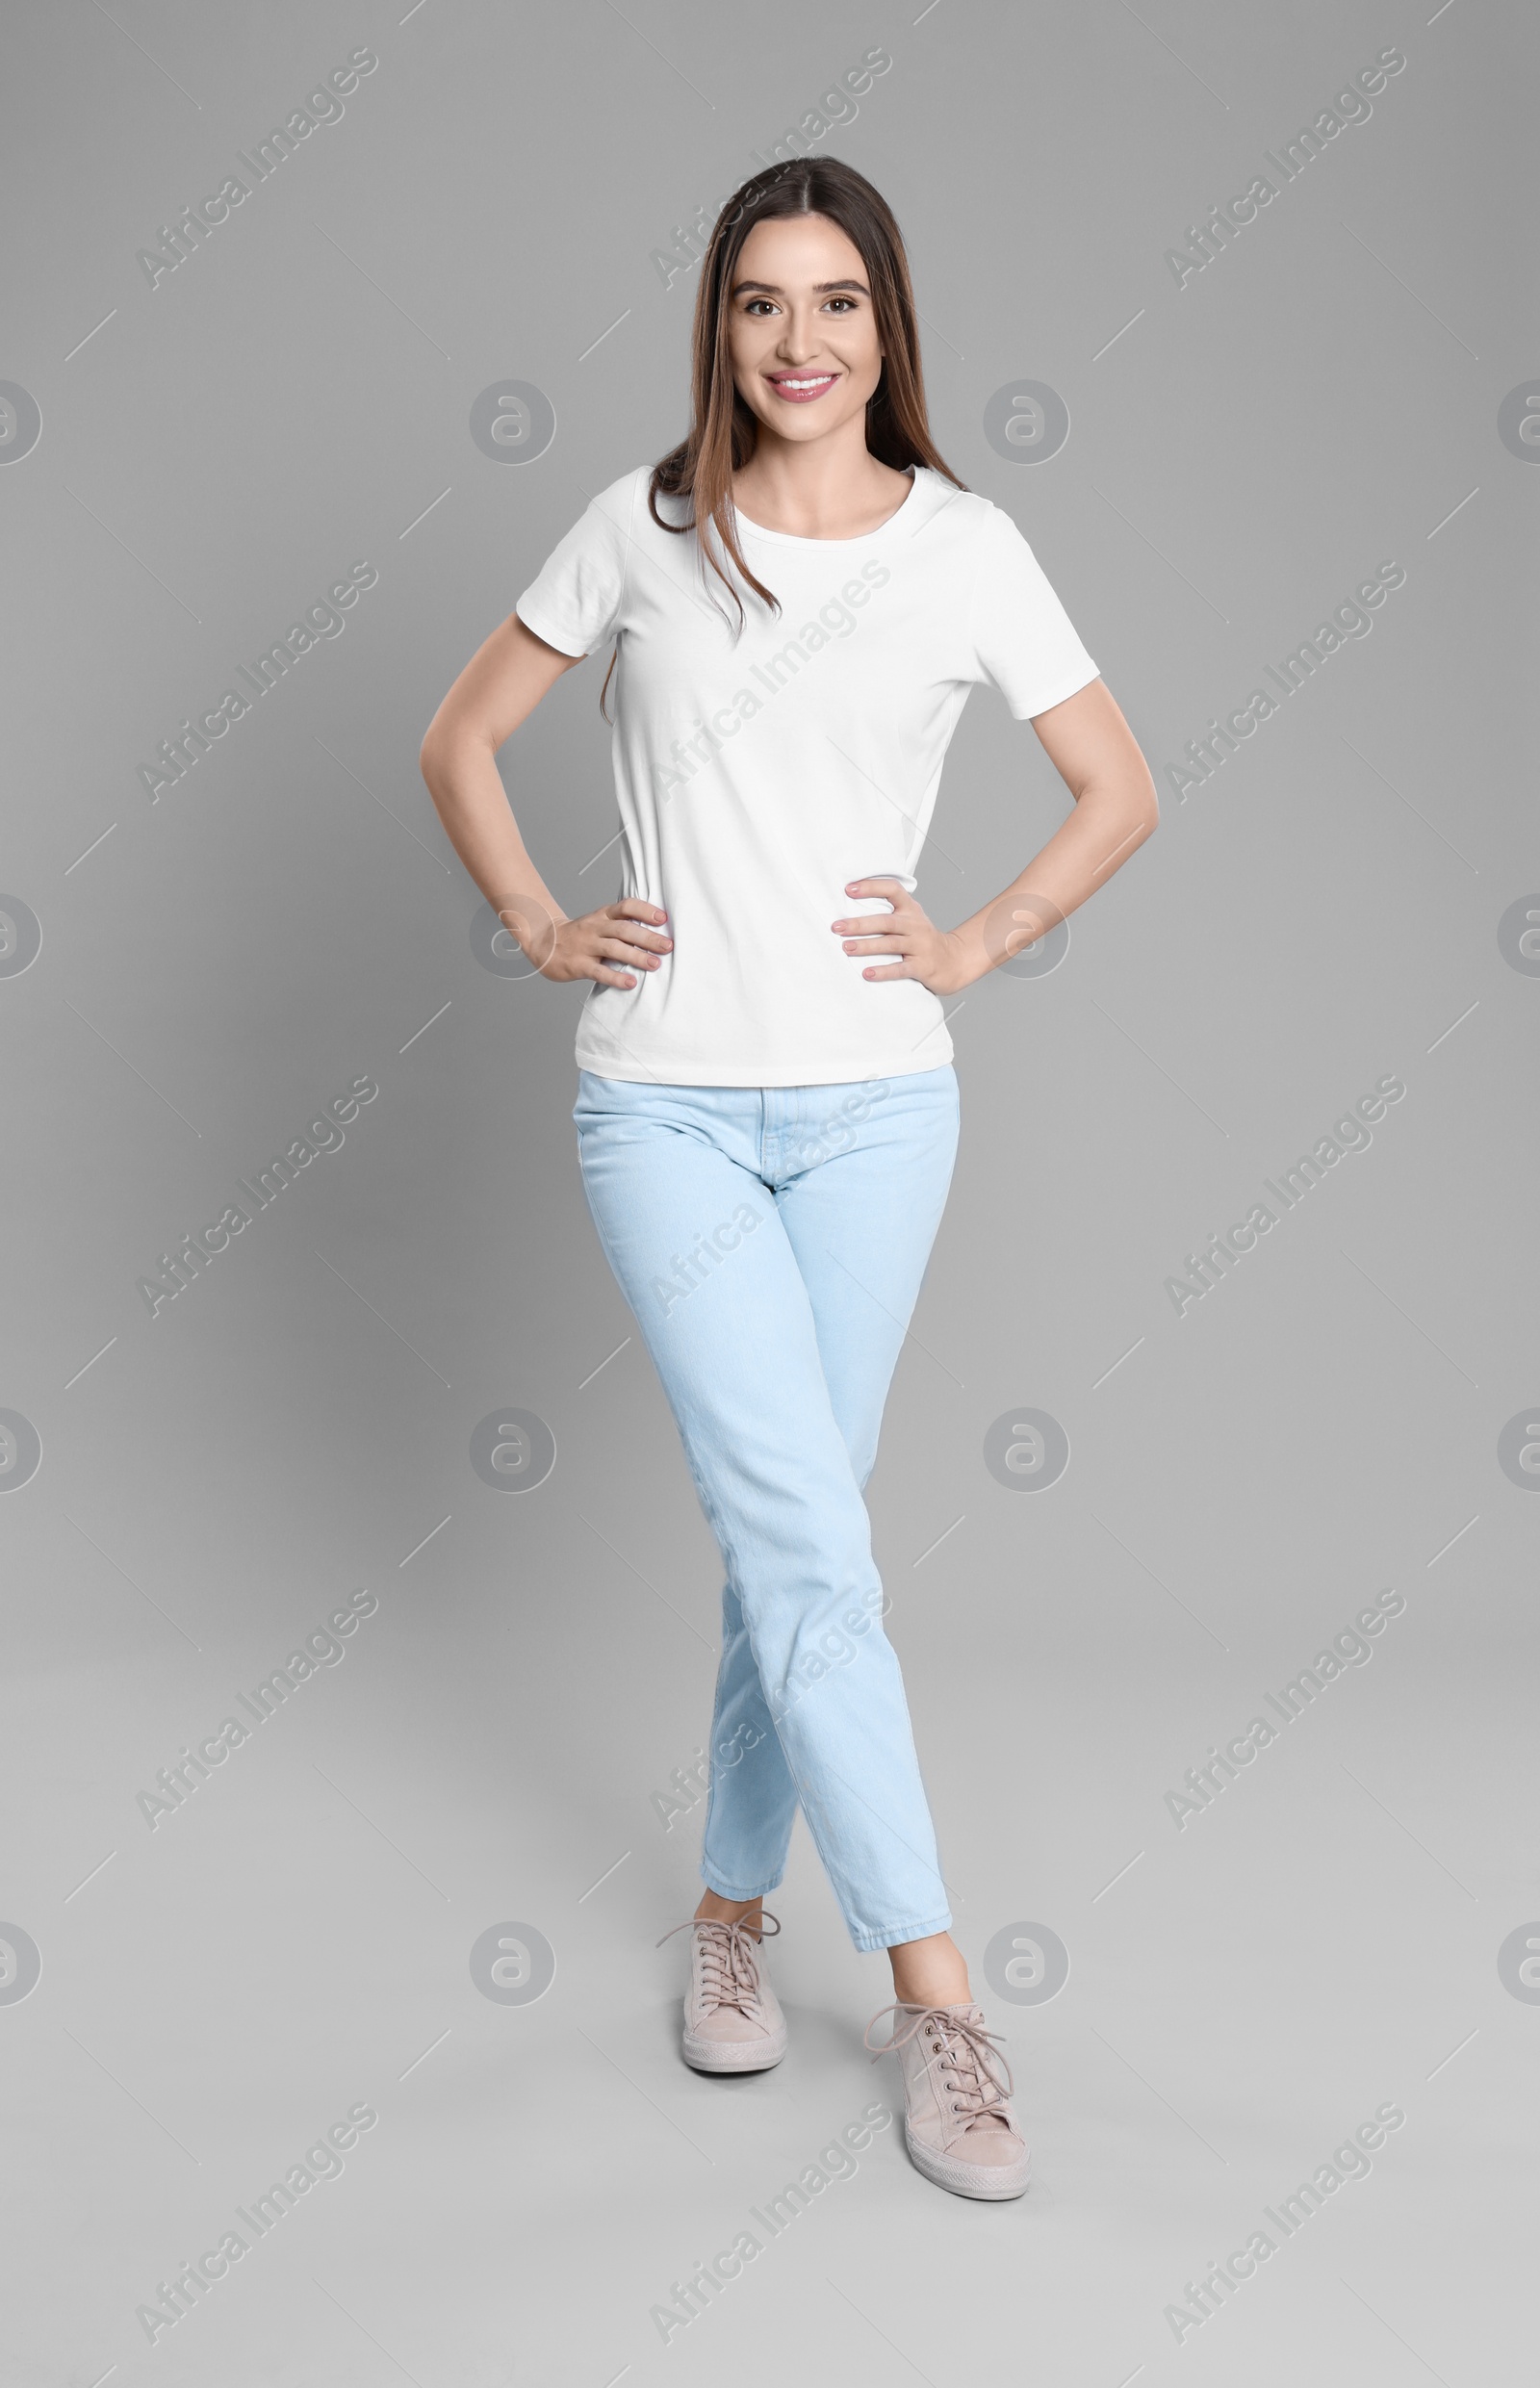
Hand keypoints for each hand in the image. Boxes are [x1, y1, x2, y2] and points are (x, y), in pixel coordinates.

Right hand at [495, 895, 670, 988]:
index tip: (663, 919)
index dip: (645, 911)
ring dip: (636, 956)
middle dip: (648, 938)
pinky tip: (630, 983)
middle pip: (624, 929)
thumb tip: (658, 934)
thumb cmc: (581, 935)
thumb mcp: (599, 922)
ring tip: (654, 964)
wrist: (544, 943)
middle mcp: (595, 928)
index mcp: (603, 915)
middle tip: (668, 946)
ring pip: (614, 948)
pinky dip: (616, 977)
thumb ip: (622, 925)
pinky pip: (599, 971)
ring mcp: (586, 946)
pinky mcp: (578, 965)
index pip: (626, 907)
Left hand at [831, 878, 971, 995]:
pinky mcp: (922, 967)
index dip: (871, 887)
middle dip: (860, 924)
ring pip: (891, 944)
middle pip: (886, 921)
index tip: (849, 889)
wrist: (954, 961)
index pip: (892, 890)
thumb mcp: (911, 919)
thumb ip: (888, 913)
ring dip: (867, 946)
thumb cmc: (923, 940)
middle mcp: (915, 925)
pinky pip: (901, 969)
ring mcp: (920, 946)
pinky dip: (883, 971)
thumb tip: (849, 911)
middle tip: (837, 927)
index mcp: (911, 910)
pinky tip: (867, 973)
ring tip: (847, 948)